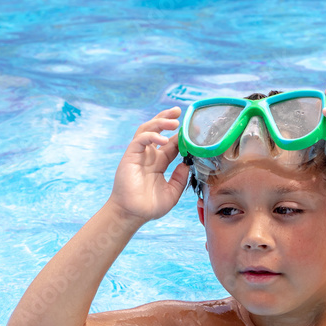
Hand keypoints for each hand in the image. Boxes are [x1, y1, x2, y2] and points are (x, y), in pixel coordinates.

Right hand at [110, 106, 190, 221]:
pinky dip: (152, 136)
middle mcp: (149, 156)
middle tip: (179, 111)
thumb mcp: (172, 193)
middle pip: (157, 130)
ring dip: (160, 122)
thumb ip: (180, 179)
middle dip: (167, 118)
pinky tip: (164, 139)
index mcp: (159, 163)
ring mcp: (139, 155)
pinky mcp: (130, 156)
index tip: (195, 129)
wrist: (132, 214)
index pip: (171, 144)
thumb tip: (187, 164)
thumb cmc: (149, 207)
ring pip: (148, 129)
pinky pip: (140, 140)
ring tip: (175, 121)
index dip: (181, 136)